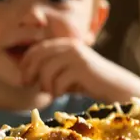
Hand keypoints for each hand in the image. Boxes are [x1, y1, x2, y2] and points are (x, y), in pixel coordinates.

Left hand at [19, 38, 139, 102]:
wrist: (116, 87)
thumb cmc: (89, 82)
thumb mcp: (67, 73)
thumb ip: (50, 70)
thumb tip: (25, 76)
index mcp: (65, 44)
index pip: (37, 48)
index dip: (25, 63)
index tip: (24, 79)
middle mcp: (70, 46)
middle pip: (39, 56)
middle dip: (30, 73)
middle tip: (29, 86)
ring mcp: (77, 56)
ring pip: (46, 69)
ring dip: (45, 85)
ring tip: (51, 93)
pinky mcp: (82, 68)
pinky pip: (58, 80)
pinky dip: (56, 91)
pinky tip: (60, 95)